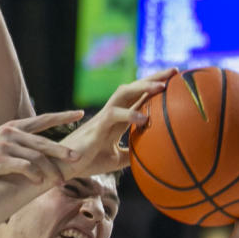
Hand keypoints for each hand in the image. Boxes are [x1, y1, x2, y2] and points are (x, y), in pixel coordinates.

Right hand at [0, 110, 83, 184]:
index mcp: (13, 127)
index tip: (80, 113)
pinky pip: (24, 167)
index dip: (62, 116)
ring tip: (60, 181)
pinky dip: (34, 176)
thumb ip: (17, 144)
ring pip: (37, 157)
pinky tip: (40, 183)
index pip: (42, 119)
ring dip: (51, 171)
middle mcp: (10, 133)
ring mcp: (4, 145)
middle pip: (44, 142)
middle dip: (63, 151)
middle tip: (78, 158)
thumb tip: (35, 152)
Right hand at [59, 69, 175, 178]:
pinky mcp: (96, 126)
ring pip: (123, 93)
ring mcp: (103, 117)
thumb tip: (153, 157)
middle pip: (134, 88)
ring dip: (143, 88)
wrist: (63, 166)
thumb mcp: (116, 159)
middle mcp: (111, 112)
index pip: (139, 97)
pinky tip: (145, 120)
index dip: (155, 87)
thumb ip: (132, 154)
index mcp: (117, 119)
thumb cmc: (86, 161)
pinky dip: (130, 116)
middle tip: (175, 71)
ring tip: (163, 87)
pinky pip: (113, 115)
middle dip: (154, 77)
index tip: (175, 79)